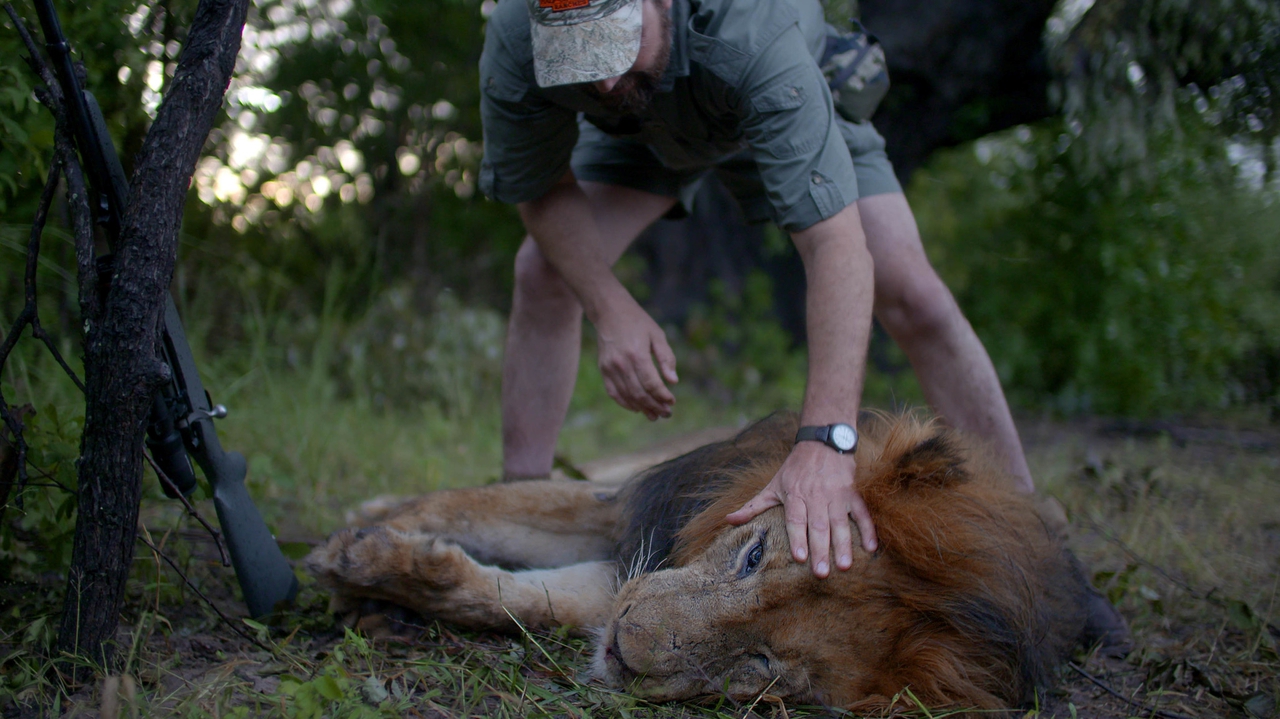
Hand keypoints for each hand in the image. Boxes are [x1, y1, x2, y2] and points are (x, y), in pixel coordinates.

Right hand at [593, 296, 677, 420]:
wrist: (610, 311)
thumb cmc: (638, 322)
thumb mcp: (657, 335)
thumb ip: (666, 358)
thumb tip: (673, 382)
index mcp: (637, 354)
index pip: (651, 384)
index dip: (663, 396)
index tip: (672, 402)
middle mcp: (622, 363)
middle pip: (640, 394)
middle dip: (655, 406)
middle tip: (667, 414)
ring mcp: (610, 368)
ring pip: (627, 396)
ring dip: (642, 408)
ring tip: (655, 416)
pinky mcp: (603, 369)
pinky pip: (614, 393)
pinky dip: (625, 404)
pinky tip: (637, 409)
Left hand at [725, 441, 876, 577]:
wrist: (822, 442)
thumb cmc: (794, 469)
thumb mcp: (772, 485)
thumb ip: (753, 506)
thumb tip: (728, 520)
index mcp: (795, 495)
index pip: (796, 519)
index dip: (797, 538)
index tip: (799, 558)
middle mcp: (816, 496)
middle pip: (818, 526)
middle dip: (821, 550)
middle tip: (822, 573)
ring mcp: (837, 495)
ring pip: (841, 523)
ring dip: (844, 545)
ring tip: (845, 566)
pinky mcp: (853, 493)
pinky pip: (862, 513)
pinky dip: (868, 530)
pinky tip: (871, 548)